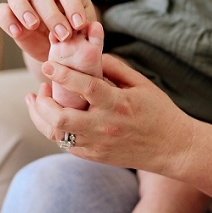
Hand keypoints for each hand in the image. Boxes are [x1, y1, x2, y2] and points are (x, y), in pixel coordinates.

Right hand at [0, 0, 97, 61]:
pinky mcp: (11, 15)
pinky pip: (3, 11)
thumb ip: (87, 30)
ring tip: (33, 26)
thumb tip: (87, 26)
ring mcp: (25, 2)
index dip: (73, 6)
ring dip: (24, 9)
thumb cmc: (76, 37)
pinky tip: (17, 33)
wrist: (60, 52)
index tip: (80, 25)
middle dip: (53, 15)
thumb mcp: (85, 33)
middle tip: (63, 35)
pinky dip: (7, 19)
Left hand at [24, 54, 195, 175]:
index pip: (85, 88)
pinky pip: (65, 145)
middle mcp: (105, 127)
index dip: (62, 75)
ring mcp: (98, 145)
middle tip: (42, 87)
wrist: (172, 148)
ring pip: (56, 135)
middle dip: (42, 102)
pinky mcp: (95, 157)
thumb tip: (89, 55)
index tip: (47, 65)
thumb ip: (114, 67)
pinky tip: (52, 117)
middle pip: (60, 118)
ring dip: (41, 117)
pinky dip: (54, 129)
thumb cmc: (159, 111)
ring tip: (38, 101)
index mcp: (119, 104)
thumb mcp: (141, 83)